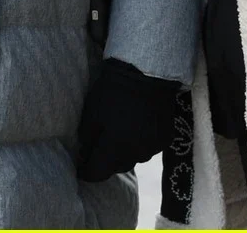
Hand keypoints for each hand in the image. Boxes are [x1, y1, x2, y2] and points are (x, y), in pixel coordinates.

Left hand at [77, 59, 178, 181]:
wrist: (146, 72)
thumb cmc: (113, 91)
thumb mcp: (92, 113)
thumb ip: (87, 139)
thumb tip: (85, 154)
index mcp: (116, 147)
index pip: (97, 173)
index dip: (86, 172)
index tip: (80, 169)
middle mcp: (136, 153)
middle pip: (116, 168)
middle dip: (106, 162)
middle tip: (99, 149)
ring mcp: (153, 147)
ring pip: (134, 159)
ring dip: (125, 153)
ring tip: (120, 137)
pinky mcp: (165, 139)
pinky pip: (149, 149)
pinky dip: (141, 144)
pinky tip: (137, 129)